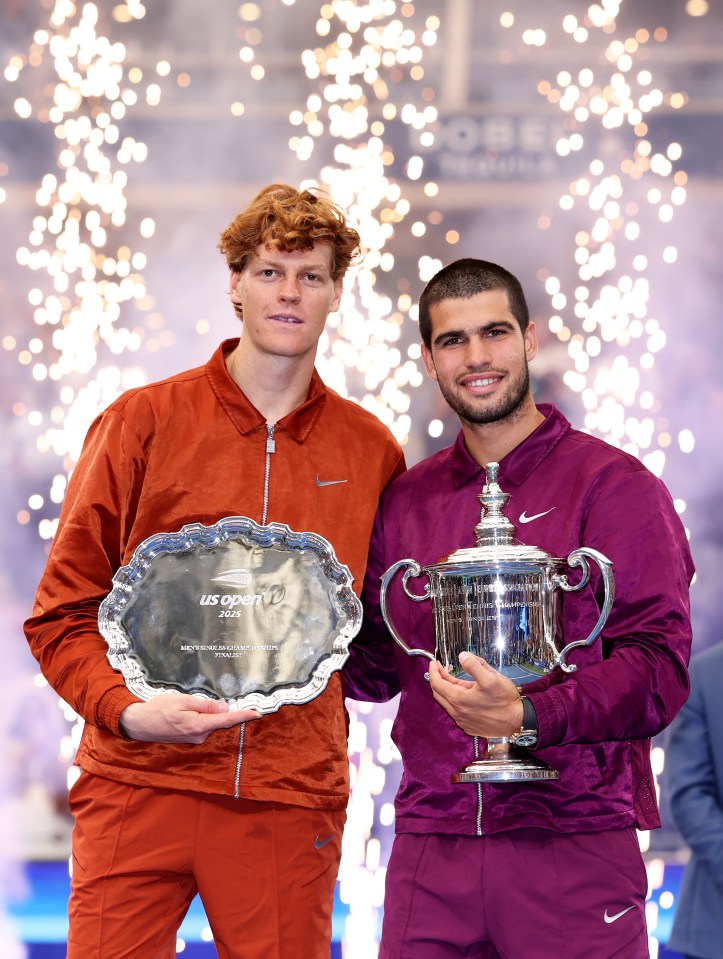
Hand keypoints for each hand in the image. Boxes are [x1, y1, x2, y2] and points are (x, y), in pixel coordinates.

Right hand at [119, 693, 259, 743]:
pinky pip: (203, 725)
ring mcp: (194, 739)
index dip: (244, 716)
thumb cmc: (158, 709)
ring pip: (211, 722)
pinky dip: (204, 717)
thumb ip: (205, 705)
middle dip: (226, 711)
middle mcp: (199, 736)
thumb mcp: (182, 701)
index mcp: (198, 726)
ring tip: (192, 703)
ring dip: (210, 713)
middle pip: (220, 721)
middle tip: (229, 700)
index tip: (258, 713)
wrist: (139, 724)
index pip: (226, 721)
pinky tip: (190, 710)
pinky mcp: (190, 738)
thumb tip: (224, 708)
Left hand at [428, 651, 522, 738]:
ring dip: (446, 690)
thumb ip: (474, 665)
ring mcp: (462, 721)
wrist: (518, 722)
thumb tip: (462, 656)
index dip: (433, 671)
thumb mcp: (491, 678)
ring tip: (452, 679)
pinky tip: (463, 694)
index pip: (437, 684)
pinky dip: (454, 700)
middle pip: (439, 694)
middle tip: (440, 668)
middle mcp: (457, 713)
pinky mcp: (469, 727)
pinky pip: (455, 712)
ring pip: (447, 703)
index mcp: (458, 699)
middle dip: (437, 679)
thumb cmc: (505, 701)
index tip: (433, 663)